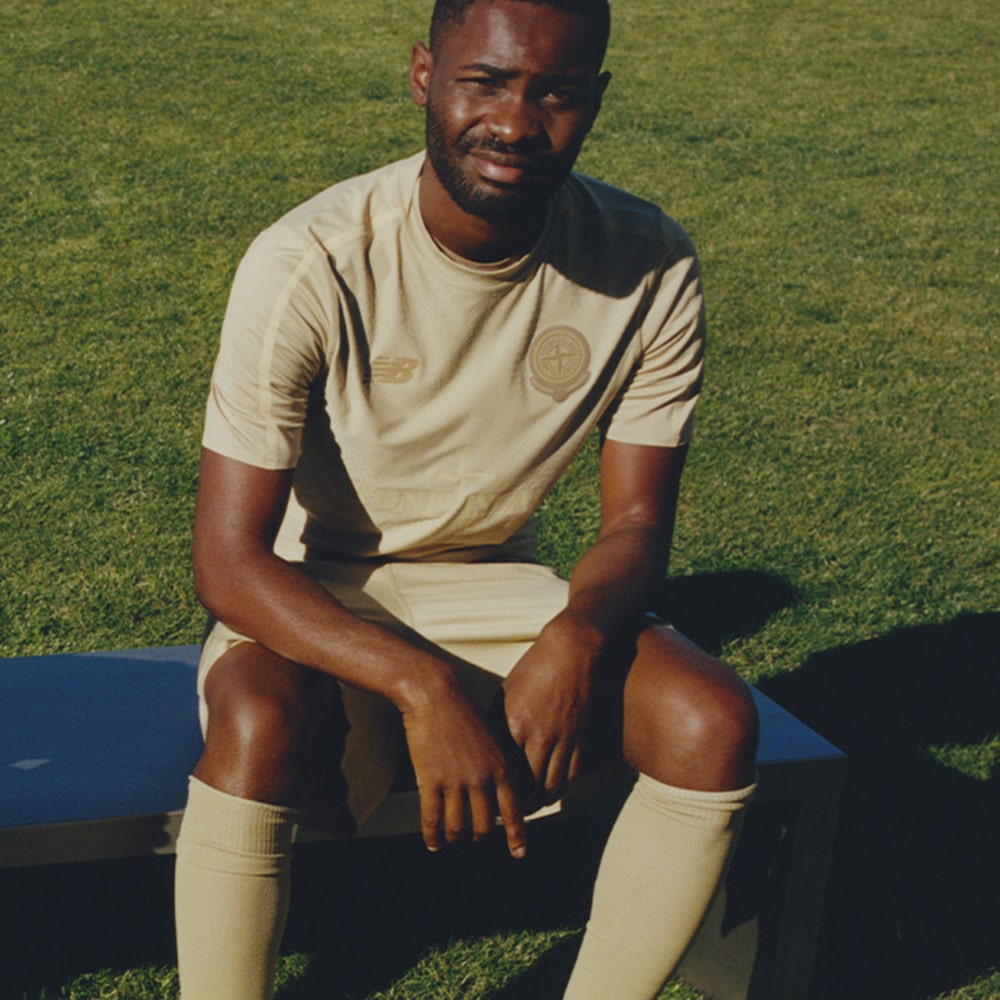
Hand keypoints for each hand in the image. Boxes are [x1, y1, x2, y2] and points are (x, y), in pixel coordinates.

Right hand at [400, 678, 526, 858]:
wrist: (436, 695)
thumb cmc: (462, 712)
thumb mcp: (490, 738)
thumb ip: (495, 765)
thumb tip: (495, 793)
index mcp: (500, 767)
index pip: (513, 810)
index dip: (516, 835)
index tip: (519, 854)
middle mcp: (482, 778)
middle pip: (484, 826)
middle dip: (477, 839)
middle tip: (471, 841)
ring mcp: (456, 782)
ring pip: (458, 828)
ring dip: (454, 840)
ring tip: (449, 842)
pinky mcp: (431, 781)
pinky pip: (433, 821)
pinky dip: (433, 837)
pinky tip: (432, 843)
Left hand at [502, 617, 601, 808]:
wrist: (572, 650)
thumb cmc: (534, 667)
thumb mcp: (507, 692)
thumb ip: (497, 722)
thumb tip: (486, 747)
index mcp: (515, 725)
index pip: (503, 771)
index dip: (496, 792)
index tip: (488, 803)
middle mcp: (539, 737)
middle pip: (528, 786)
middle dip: (518, 808)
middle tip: (508, 818)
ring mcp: (564, 738)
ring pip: (553, 786)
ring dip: (541, 803)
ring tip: (529, 811)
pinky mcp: (582, 737)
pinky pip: (572, 774)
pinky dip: (562, 789)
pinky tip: (553, 794)